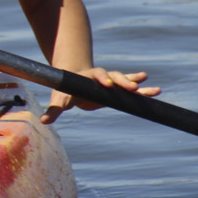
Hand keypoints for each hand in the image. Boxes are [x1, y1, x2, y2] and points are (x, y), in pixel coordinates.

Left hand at [40, 68, 160, 124]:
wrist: (74, 82)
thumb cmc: (66, 91)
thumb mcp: (60, 99)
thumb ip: (54, 109)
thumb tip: (43, 121)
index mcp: (88, 77)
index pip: (95, 75)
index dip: (101, 79)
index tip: (107, 84)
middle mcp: (101, 76)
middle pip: (113, 75)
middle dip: (122, 80)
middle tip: (130, 87)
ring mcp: (111, 81)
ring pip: (125, 80)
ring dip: (136, 83)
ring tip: (152, 89)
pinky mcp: (117, 87)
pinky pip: (132, 85)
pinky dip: (142, 87)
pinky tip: (154, 90)